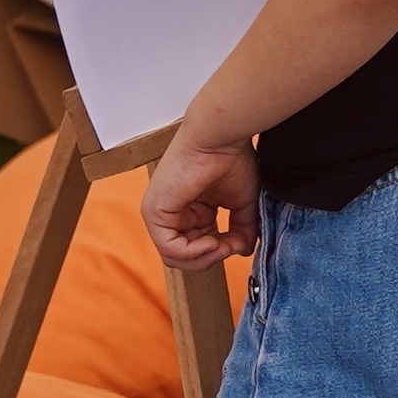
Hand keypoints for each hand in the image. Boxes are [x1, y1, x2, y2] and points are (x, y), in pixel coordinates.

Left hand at [144, 132, 259, 265]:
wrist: (220, 138)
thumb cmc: (230, 158)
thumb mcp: (242, 203)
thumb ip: (242, 229)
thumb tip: (242, 250)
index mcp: (190, 210)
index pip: (198, 247)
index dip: (221, 252)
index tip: (239, 242)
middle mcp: (173, 212)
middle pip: (185, 257)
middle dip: (212, 258)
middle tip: (231, 246)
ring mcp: (160, 213)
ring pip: (175, 258)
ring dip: (204, 258)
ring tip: (220, 245)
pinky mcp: (154, 212)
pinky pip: (170, 249)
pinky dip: (194, 252)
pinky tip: (211, 242)